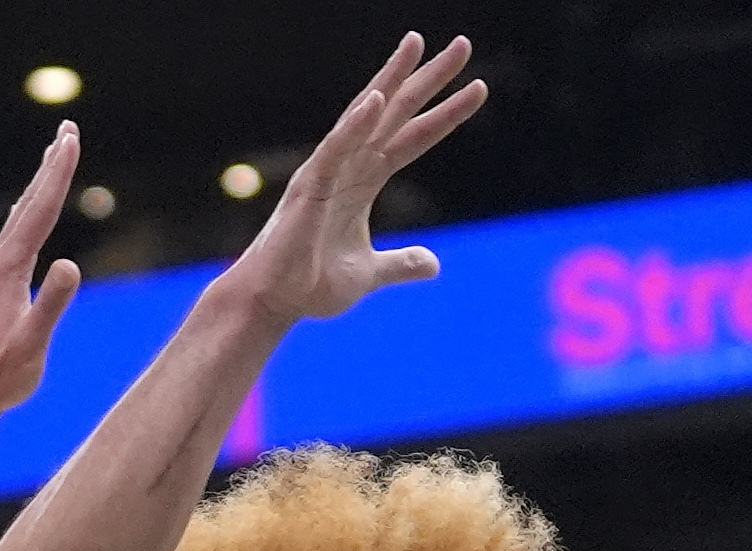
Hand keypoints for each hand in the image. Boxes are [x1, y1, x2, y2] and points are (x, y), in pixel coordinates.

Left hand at [0, 126, 82, 426]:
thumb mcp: (32, 345)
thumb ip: (53, 305)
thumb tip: (72, 265)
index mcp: (8, 270)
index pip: (40, 211)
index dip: (58, 174)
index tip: (72, 138)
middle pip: (29, 204)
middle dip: (51, 167)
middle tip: (68, 128)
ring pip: (20, 218)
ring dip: (40, 187)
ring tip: (53, 159)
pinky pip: (15, 238)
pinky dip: (27, 215)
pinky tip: (26, 215)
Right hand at [221, 34, 487, 327]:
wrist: (273, 304)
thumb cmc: (310, 285)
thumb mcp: (369, 274)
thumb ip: (400, 264)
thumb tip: (433, 264)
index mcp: (365, 181)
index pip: (413, 138)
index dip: (446, 114)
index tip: (479, 87)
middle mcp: (349, 166)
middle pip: (397, 112)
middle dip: (429, 78)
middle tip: (463, 44)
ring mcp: (328, 172)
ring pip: (366, 116)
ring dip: (392, 79)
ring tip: (418, 44)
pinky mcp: (309, 189)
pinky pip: (336, 150)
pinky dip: (355, 124)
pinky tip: (376, 98)